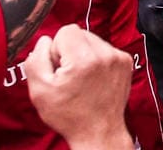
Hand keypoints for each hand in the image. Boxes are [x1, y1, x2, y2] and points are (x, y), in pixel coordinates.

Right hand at [23, 25, 134, 149]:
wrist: (98, 132)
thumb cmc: (69, 116)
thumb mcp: (40, 91)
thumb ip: (36, 60)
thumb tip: (44, 40)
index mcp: (84, 59)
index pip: (66, 30)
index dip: (56, 49)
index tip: (58, 68)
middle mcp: (105, 54)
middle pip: (80, 33)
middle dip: (69, 50)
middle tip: (68, 75)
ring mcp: (119, 58)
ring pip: (92, 40)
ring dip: (83, 54)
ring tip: (81, 78)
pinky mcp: (126, 62)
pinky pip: (105, 49)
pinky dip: (97, 59)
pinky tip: (93, 79)